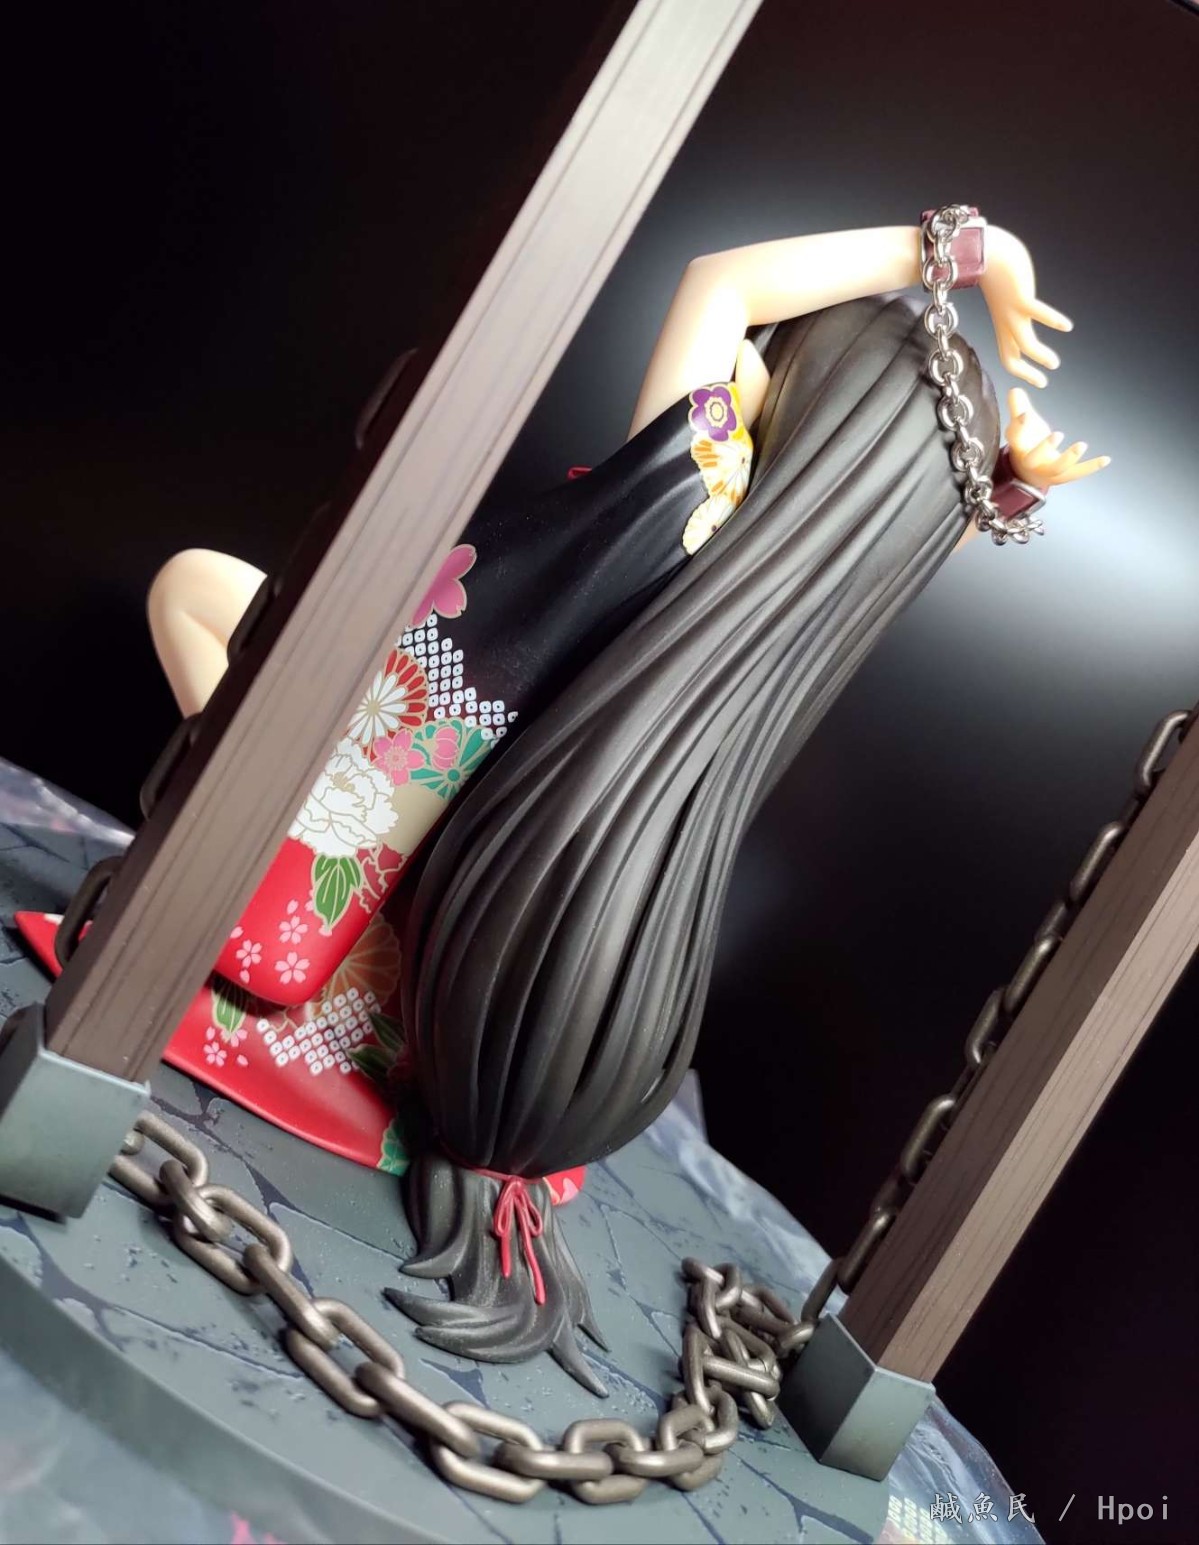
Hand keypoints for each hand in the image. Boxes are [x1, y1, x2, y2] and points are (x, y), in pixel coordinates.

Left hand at [981, 228, 1072, 389]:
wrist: (979, 249)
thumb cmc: (995, 267)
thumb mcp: (1007, 293)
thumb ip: (1015, 302)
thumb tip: (1023, 301)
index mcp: (1003, 322)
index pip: (1009, 355)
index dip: (1022, 371)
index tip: (1039, 380)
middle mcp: (1006, 320)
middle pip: (1012, 357)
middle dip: (1028, 374)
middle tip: (1044, 382)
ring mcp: (1011, 310)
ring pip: (1024, 343)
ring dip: (1039, 357)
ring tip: (1054, 364)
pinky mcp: (1018, 296)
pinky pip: (1036, 313)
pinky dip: (1052, 320)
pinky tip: (1067, 326)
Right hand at [1004, 388, 1109, 486]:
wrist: (1026, 473)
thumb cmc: (1025, 442)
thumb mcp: (1019, 424)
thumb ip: (1017, 407)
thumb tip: (1015, 390)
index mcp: (1019, 446)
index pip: (1015, 436)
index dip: (1020, 426)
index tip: (1025, 414)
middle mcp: (1031, 462)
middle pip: (1033, 458)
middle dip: (1045, 447)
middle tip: (1058, 434)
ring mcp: (1047, 471)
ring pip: (1057, 468)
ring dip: (1069, 458)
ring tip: (1082, 445)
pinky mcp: (1062, 476)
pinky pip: (1077, 472)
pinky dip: (1091, 466)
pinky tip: (1106, 459)